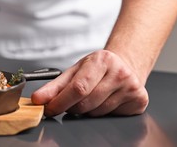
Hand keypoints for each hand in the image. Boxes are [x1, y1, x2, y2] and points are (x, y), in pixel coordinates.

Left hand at [31, 50, 148, 116]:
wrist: (124, 65)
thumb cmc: (97, 69)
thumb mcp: (75, 70)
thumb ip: (54, 86)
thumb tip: (38, 99)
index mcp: (102, 60)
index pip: (78, 87)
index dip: (60, 102)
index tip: (49, 108)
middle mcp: (120, 72)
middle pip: (86, 103)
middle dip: (71, 107)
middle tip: (70, 101)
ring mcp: (132, 87)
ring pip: (97, 113)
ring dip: (86, 110)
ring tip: (91, 97)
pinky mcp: (139, 101)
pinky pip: (110, 117)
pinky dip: (101, 113)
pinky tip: (105, 100)